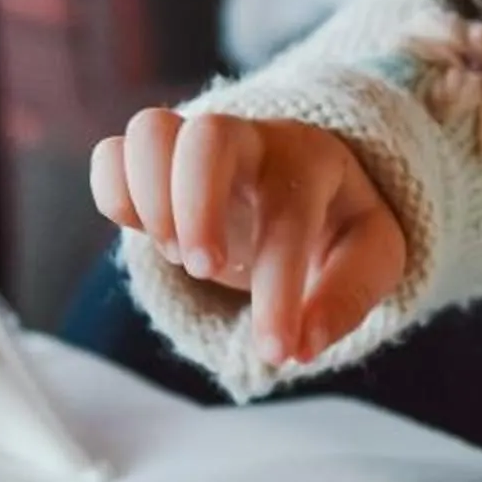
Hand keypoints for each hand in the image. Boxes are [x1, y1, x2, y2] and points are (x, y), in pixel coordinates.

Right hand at [90, 112, 408, 367]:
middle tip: (204, 270)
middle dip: (196, 210)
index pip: (288, 215)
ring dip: (150, 200)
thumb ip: (345, 300)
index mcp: (312, 161)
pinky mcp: (155, 163)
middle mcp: (250, 139)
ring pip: (149, 130)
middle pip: (208, 136)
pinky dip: (115, 196)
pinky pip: (111, 154)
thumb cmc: (339, 225)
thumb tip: (301, 347)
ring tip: (176, 252)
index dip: (277, 290)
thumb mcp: (370, 259)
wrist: (311, 185)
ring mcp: (194, 143)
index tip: (275, 351)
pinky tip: (146, 235)